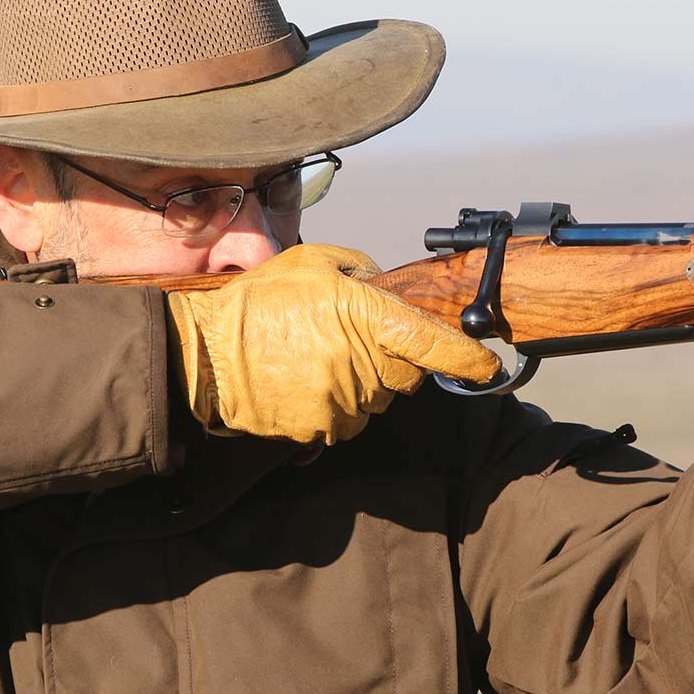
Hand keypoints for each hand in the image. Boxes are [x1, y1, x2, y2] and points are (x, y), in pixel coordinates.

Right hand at [166, 244, 500, 443]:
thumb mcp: (315, 262)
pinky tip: (302, 383)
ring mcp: (342, 401)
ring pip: (376, 401)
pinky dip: (333, 406)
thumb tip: (388, 290)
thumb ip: (363, 272)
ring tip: (312, 359)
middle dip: (390, 360)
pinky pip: (346, 422)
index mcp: (364, 315)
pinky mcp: (321, 430)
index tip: (488, 366)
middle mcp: (361, 363)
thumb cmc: (259, 302)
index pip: (431, 342)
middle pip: (406, 375)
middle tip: (345, 339)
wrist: (205, 352)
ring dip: (359, 384)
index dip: (466, 358)